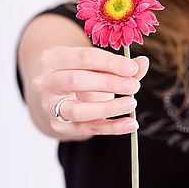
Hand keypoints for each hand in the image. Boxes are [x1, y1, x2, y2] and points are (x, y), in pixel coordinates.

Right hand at [31, 46, 148, 138]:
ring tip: (131, 104)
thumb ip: (120, 65)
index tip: (132, 69)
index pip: (83, 58)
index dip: (110, 63)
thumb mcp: (96, 65)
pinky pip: (87, 129)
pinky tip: (130, 124)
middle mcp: (45, 82)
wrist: (58, 94)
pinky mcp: (59, 126)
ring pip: (77, 110)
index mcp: (53, 58)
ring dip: (108, 108)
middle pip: (76, 81)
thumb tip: (143, 62)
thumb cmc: (81, 73)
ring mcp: (49, 106)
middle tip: (134, 86)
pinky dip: (112, 127)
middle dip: (108, 84)